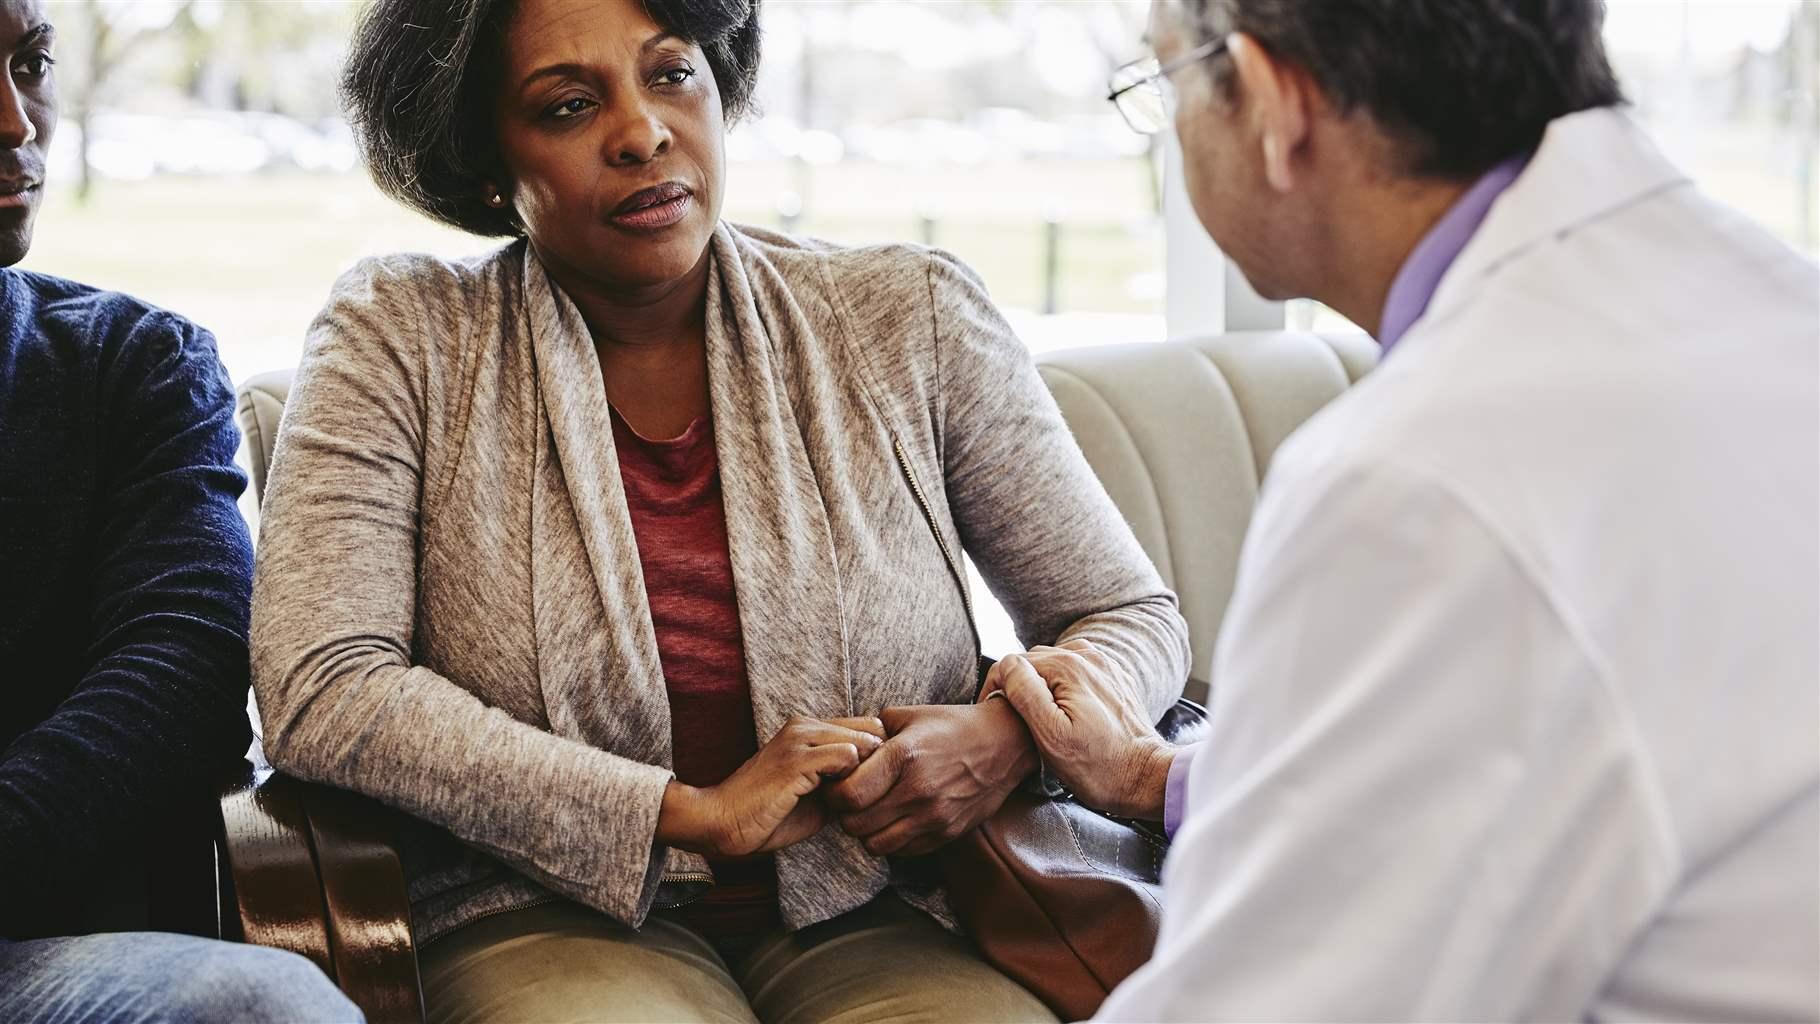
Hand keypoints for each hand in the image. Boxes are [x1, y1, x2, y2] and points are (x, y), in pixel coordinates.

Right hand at [657, 716, 885, 858]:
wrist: (723, 822)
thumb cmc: (769, 813)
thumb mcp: (815, 793)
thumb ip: (843, 780)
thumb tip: (882, 782)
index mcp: (807, 728)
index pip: (866, 726)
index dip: (881, 755)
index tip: (882, 784)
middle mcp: (804, 725)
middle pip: (871, 729)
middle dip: (882, 762)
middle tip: (878, 794)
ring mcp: (799, 740)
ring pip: (862, 740)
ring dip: (869, 773)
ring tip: (861, 801)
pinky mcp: (796, 760)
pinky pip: (846, 756)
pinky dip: (854, 780)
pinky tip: (844, 803)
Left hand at [826, 700, 1038, 856]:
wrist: (1005, 744)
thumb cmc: (953, 727)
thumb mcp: (909, 716)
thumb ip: (871, 733)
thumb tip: (842, 750)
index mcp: (904, 756)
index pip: (848, 795)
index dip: (834, 793)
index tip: (837, 785)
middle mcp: (918, 790)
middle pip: (856, 825)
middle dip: (846, 814)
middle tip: (851, 801)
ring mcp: (934, 816)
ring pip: (876, 845)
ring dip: (867, 832)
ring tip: (872, 813)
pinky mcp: (947, 833)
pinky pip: (903, 851)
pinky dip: (892, 840)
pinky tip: (896, 820)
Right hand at [994, 641, 1175, 819]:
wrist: (1147, 778)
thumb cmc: (1099, 766)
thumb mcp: (1050, 736)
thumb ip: (1025, 694)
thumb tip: (1007, 667)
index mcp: (1068, 666)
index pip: (1012, 662)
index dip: (996, 688)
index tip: (994, 715)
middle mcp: (1089, 657)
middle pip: (1034, 661)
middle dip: (1018, 685)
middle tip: (1013, 720)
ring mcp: (1105, 666)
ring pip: (1055, 664)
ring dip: (1041, 684)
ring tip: (1038, 716)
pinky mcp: (1115, 680)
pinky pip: (1078, 672)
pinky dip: (1064, 685)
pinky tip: (1064, 711)